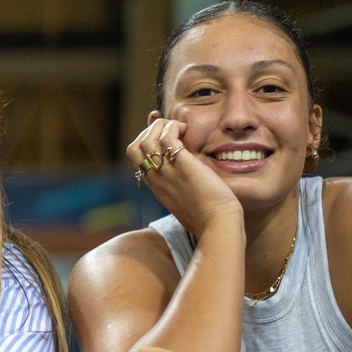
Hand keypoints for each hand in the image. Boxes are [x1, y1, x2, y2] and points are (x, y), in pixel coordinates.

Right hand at [129, 114, 240, 237]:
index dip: (146, 141)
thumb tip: (190, 169)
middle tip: (170, 131)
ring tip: (180, 129)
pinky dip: (173, 129)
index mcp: (157, 186)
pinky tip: (187, 131)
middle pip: (134, 148)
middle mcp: (157, 179)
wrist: (218, 225)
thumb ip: (181, 184)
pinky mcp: (183, 167)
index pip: (136, 158)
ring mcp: (167, 173)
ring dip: (161, 127)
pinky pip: (167, 139)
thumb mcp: (186, 199)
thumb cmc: (209, 215)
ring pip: (146, 140)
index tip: (163, 136)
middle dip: (148, 132)